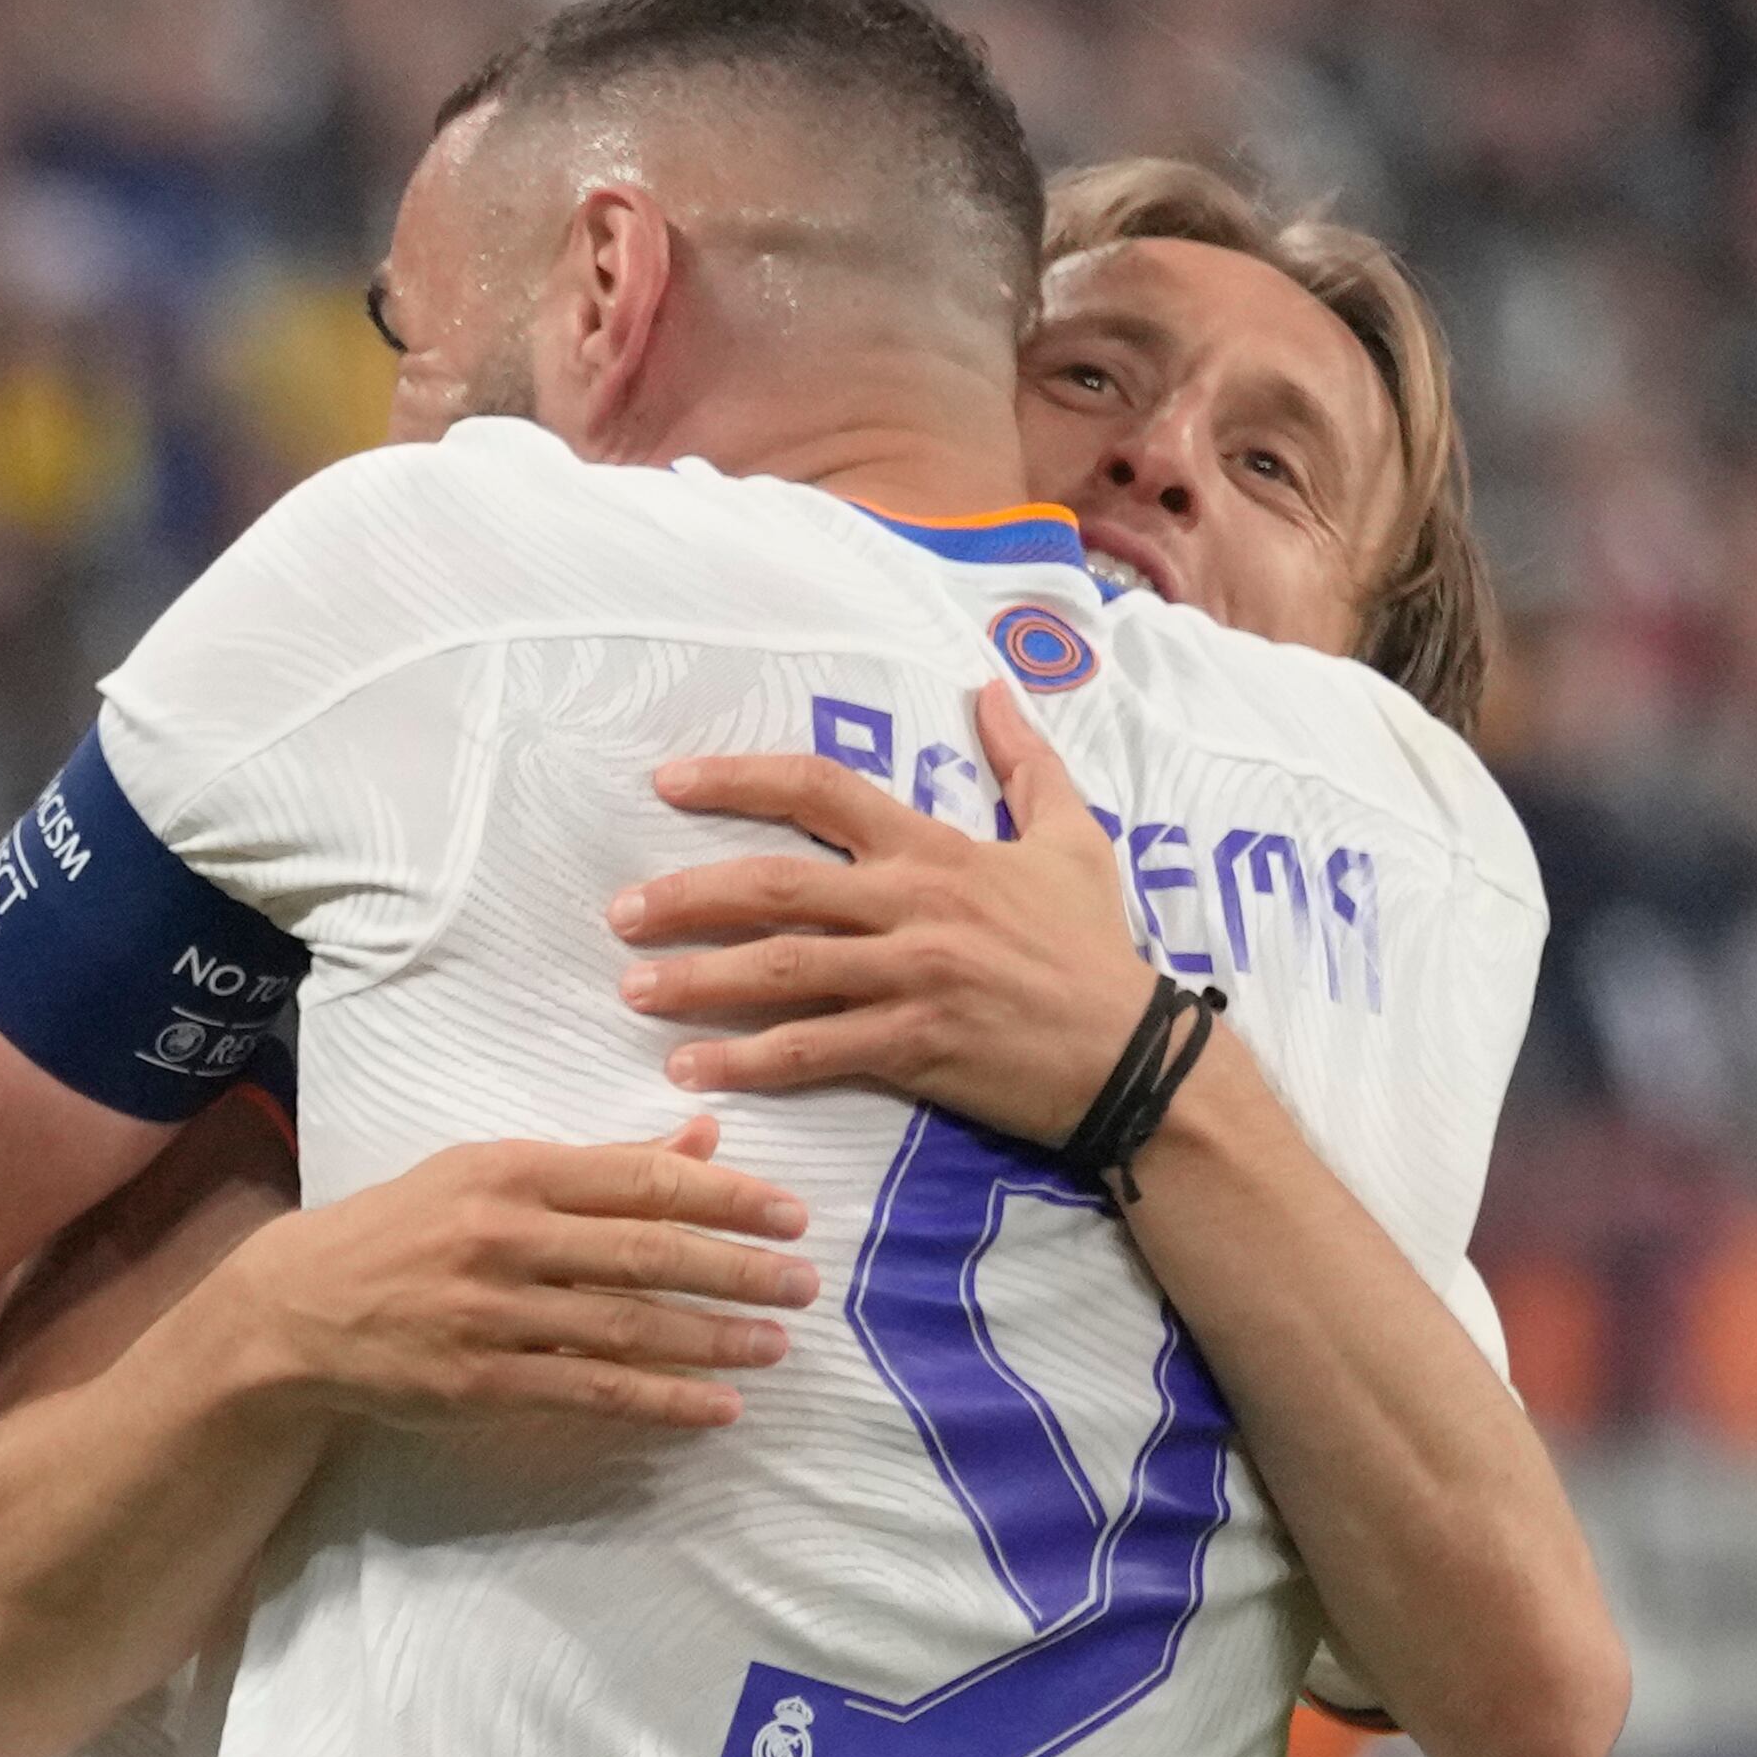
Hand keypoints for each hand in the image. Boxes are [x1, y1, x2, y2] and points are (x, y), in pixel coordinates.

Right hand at [210, 1117, 812, 1433]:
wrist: (300, 1308)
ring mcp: (492, 1313)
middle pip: (644, 1253)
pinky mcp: (481, 1381)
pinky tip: (718, 1406)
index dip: (724, 1197)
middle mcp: (504, 1236)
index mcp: (512, 1171)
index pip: (639, 1180)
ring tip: (776, 1345)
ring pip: (626, 1326)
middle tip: (804, 1282)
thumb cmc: (408, 1230)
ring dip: (713, 1338)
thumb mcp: (490, 1174)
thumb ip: (599, 1164)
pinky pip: (591, 1392)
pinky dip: (662, 1400)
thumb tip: (701, 1138)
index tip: (789, 1213)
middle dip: (736, 1268)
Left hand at [609, 677, 1159, 1144]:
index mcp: (936, 850)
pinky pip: (812, 1050)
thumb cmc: (1097, 951)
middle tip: (620, 913)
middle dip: (687, 896)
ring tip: (633, 991)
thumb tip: (994, 687)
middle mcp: (913, 905)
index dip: (738, 780)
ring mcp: (911, 977)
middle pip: (775, 886)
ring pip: (781, 970)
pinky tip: (692, 1069)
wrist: (1136, 1056)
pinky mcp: (915, 1046)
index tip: (670, 784)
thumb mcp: (1073, 840)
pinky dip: (746, 1060)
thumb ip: (1026, 762)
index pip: (820, 791)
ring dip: (696, 981)